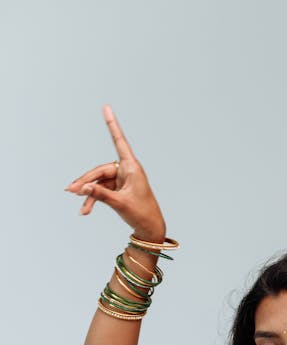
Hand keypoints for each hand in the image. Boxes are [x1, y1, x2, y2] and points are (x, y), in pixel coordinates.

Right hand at [65, 106, 165, 240]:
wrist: (150, 229)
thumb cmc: (141, 214)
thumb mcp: (120, 203)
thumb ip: (101, 194)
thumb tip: (83, 187)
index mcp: (132, 167)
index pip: (119, 142)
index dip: (112, 125)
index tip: (106, 108)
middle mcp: (126, 170)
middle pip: (100, 170)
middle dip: (86, 181)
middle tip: (71, 190)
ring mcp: (122, 179)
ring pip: (99, 181)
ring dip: (89, 194)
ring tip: (81, 207)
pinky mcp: (119, 188)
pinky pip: (102, 190)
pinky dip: (94, 199)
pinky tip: (86, 209)